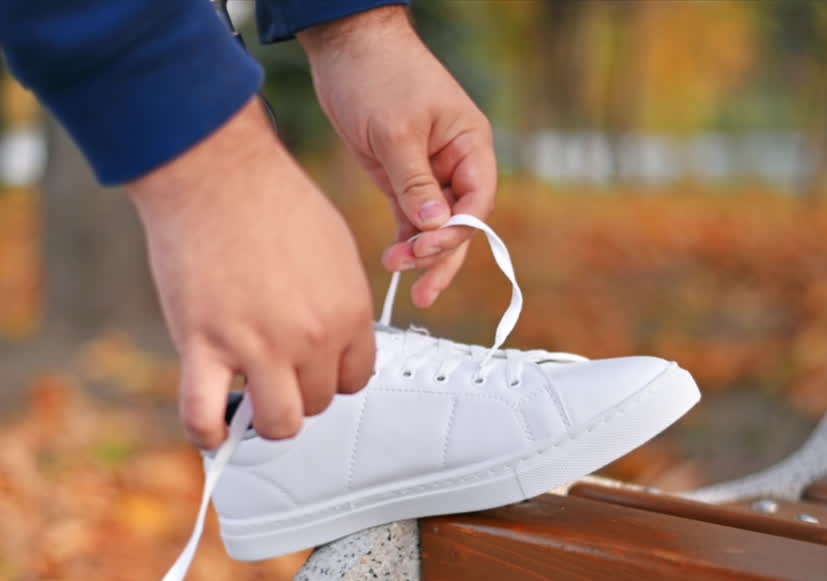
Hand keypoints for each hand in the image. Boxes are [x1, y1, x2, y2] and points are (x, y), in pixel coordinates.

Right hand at [127, 99, 375, 447]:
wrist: (216, 173)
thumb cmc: (271, 199)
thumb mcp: (334, 249)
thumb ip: (337, 300)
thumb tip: (329, 337)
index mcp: (348, 311)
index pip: (355, 379)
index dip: (330, 376)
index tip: (310, 367)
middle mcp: (311, 337)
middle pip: (318, 402)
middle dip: (296, 391)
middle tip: (272, 370)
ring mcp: (258, 346)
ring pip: (278, 423)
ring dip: (263, 417)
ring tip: (246, 396)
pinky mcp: (205, 346)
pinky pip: (205, 417)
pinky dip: (207, 433)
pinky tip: (211, 426)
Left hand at [299, 6, 496, 308]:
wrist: (347, 47)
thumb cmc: (381, 75)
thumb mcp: (397, 132)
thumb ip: (416, 182)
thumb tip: (435, 226)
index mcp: (470, 144)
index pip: (479, 201)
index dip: (461, 231)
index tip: (431, 249)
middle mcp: (455, 161)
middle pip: (460, 221)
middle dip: (442, 255)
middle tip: (420, 287)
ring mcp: (429, 171)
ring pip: (434, 224)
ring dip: (419, 252)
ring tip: (399, 276)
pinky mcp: (401, 176)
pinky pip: (411, 216)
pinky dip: (405, 238)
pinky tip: (395, 260)